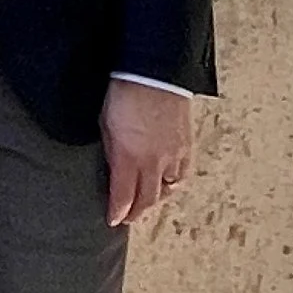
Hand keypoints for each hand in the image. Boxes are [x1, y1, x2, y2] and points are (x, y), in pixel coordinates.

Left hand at [101, 80, 192, 227]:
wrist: (153, 73)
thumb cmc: (124, 93)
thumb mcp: (105, 126)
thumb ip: (112, 153)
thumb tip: (115, 172)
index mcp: (131, 157)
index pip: (124, 196)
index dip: (118, 212)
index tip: (113, 220)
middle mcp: (155, 161)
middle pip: (148, 198)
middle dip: (137, 212)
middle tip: (127, 218)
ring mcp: (174, 154)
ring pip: (169, 190)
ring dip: (156, 200)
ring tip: (146, 204)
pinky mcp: (187, 145)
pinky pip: (182, 174)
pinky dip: (174, 184)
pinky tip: (168, 184)